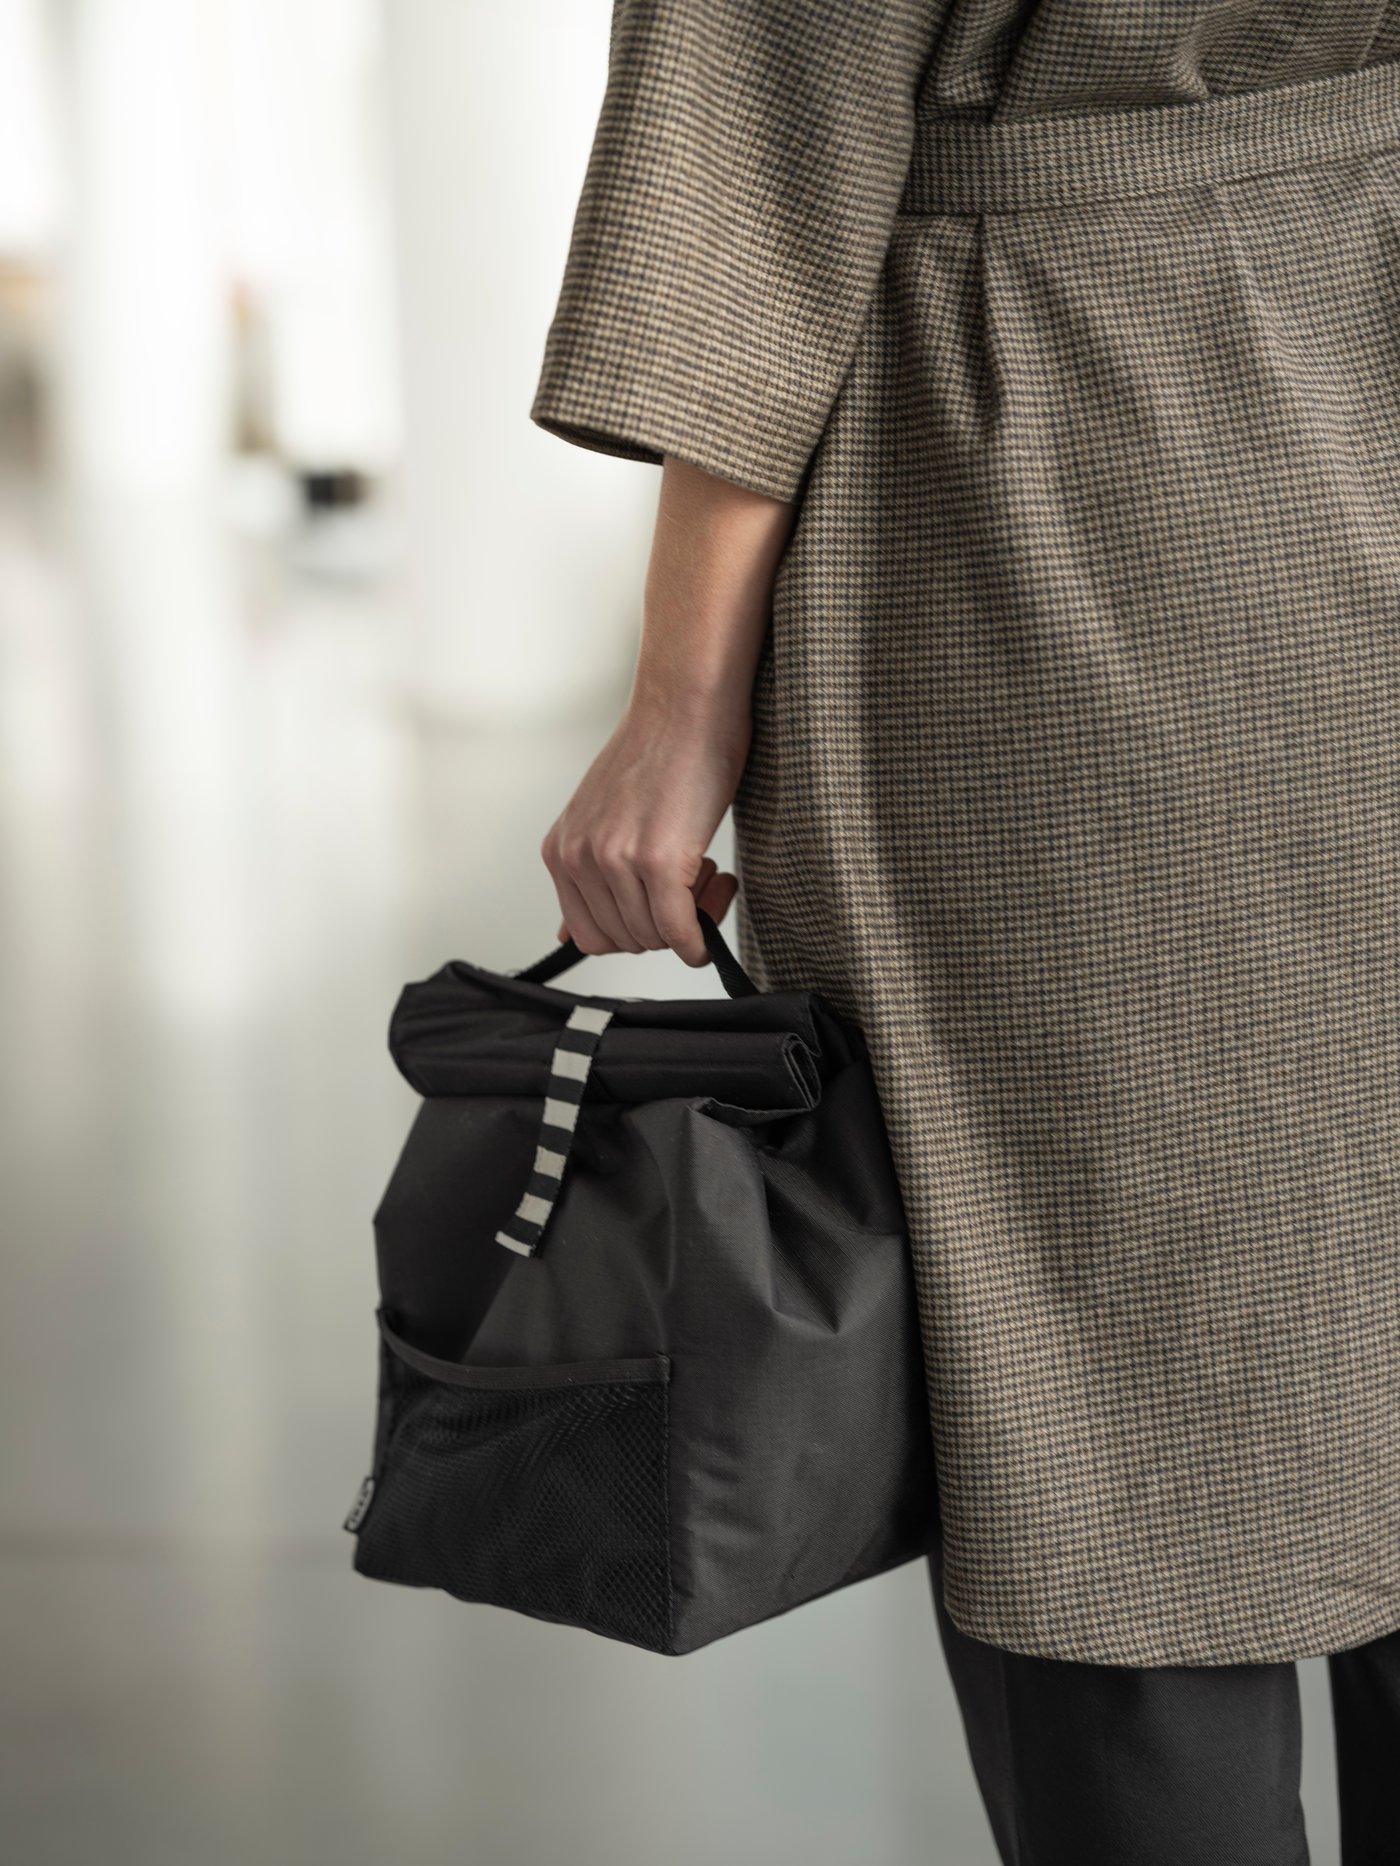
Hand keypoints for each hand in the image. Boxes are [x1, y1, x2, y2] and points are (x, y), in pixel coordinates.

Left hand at [540, 695, 750, 966]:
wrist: (686, 704)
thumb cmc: (659, 752)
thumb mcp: (602, 818)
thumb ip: (584, 876)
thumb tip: (567, 936)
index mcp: (560, 851)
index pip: (589, 936)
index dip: (636, 930)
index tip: (663, 906)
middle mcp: (579, 858)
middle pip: (624, 941)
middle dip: (666, 927)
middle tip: (696, 884)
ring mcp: (616, 860)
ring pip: (655, 938)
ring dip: (692, 919)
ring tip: (709, 870)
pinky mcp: (658, 861)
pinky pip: (680, 930)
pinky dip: (702, 938)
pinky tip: (722, 897)